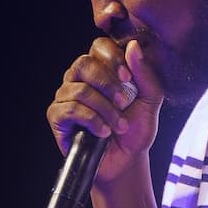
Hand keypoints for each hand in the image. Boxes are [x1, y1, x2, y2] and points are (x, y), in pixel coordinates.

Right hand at [46, 36, 161, 193]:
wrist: (126, 161)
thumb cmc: (136, 128)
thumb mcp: (150, 99)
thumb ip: (145, 73)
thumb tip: (132, 46)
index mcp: (102, 69)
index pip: (99, 46)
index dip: (113, 58)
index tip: (128, 77)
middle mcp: (80, 78)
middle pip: (84, 62)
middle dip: (108, 83)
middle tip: (124, 102)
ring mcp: (66, 96)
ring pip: (80, 89)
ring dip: (105, 109)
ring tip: (119, 126)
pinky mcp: (57, 116)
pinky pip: (70, 109)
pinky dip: (92, 120)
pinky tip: (103, 132)